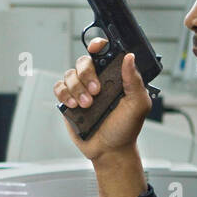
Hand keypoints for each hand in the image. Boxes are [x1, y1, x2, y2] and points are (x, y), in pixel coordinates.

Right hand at [54, 38, 153, 162]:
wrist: (109, 150)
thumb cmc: (126, 128)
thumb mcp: (138, 104)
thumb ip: (134, 80)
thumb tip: (130, 57)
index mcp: (114, 76)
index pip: (104, 53)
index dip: (98, 46)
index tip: (96, 49)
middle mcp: (97, 80)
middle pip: (83, 62)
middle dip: (87, 75)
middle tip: (96, 91)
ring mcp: (81, 90)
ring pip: (70, 75)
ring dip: (77, 89)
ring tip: (87, 105)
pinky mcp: (68, 101)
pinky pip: (59, 88)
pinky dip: (64, 94)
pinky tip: (74, 105)